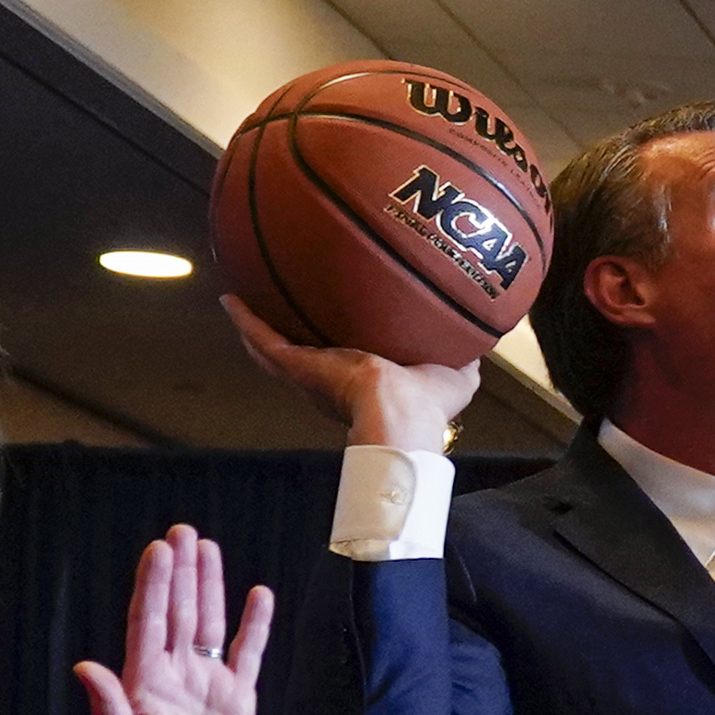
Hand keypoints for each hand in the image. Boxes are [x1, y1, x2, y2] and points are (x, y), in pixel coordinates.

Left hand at [72, 529, 269, 714]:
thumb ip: (108, 707)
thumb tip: (85, 667)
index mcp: (145, 678)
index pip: (150, 620)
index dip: (154, 585)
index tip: (159, 551)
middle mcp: (175, 670)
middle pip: (179, 611)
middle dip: (181, 572)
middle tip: (183, 533)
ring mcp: (207, 679)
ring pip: (210, 622)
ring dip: (210, 586)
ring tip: (208, 548)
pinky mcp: (238, 695)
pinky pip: (249, 651)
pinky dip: (256, 624)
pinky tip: (259, 595)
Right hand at [222, 295, 477, 451]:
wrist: (402, 414)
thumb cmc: (430, 407)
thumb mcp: (458, 374)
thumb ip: (466, 356)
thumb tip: (484, 340)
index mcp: (365, 385)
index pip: (344, 365)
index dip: (335, 349)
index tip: (329, 327)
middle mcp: (334, 382)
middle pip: (304, 357)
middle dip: (291, 337)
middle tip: (275, 309)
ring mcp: (313, 377)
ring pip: (275, 350)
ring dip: (257, 327)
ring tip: (238, 302)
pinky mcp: (300, 368)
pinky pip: (265, 342)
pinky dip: (247, 321)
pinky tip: (231, 300)